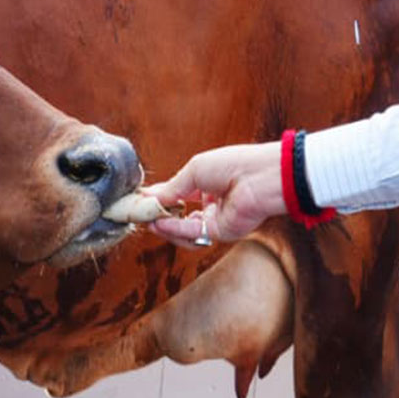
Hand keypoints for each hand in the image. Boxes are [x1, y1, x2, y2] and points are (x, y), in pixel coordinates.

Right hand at [143, 142, 283, 246]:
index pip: (176, 193)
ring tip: (148, 218)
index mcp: (206, 183)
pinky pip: (192, 233)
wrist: (260, 177)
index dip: (157, 197)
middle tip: (138, 212)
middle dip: (157, 213)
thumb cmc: (233, 165)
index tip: (138, 199)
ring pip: (182, 228)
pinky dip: (174, 229)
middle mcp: (209, 203)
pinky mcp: (219, 232)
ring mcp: (214, 219)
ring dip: (164, 224)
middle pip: (177, 214)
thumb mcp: (194, 170)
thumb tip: (152, 199)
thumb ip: (172, 188)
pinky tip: (161, 223)